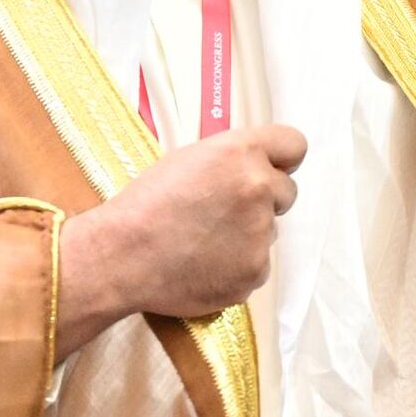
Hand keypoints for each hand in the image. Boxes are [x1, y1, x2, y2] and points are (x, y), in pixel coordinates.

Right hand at [53, 124, 306, 358]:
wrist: (121, 256)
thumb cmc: (145, 205)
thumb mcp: (188, 160)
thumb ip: (232, 160)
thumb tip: (258, 170)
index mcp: (242, 152)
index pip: (294, 145)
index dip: (281, 159)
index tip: (271, 169)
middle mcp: (259, 188)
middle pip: (286, 191)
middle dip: (264, 199)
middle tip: (223, 211)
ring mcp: (261, 233)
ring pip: (268, 230)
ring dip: (247, 234)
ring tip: (201, 241)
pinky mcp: (256, 271)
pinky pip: (256, 264)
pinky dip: (236, 266)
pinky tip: (203, 264)